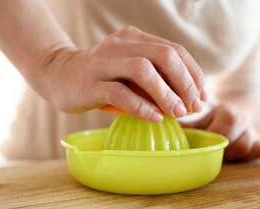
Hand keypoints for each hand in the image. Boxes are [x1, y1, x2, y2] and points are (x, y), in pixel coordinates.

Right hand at [37, 25, 206, 121]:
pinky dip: (142, 106)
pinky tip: (155, 118)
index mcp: (135, 39)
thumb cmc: (101, 77)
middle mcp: (121, 45)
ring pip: (143, 70)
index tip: (202, 95)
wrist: (57, 74)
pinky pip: (120, 93)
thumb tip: (186, 101)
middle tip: (194, 106)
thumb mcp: (129, 71)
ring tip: (178, 113)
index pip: (174, 50)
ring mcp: (104, 62)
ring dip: (166, 94)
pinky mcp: (91, 83)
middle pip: (164, 56)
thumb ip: (154, 79)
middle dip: (185, 82)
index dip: (193, 73)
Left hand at [180, 105, 259, 161]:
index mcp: (226, 111)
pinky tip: (236, 154)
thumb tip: (165, 126)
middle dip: (220, 150)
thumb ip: (187, 125)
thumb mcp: (201, 120)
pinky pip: (257, 152)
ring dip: (231, 155)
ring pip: (243, 149)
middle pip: (232, 142)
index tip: (204, 144)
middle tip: (212, 151)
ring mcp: (253, 131)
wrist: (236, 116)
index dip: (210, 141)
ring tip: (222, 152)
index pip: (218, 131)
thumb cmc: (213, 121)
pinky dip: (246, 157)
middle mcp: (242, 119)